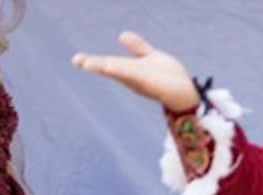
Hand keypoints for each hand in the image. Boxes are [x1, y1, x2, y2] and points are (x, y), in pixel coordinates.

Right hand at [73, 31, 201, 111]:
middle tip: (76, 61)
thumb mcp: (151, 57)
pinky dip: (122, 72)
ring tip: (90, 63)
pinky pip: (134, 76)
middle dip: (94, 64)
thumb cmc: (169, 77)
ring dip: (106, 67)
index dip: (92, 61)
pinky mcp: (149, 83)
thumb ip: (137, 47)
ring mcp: (139, 80)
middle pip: (110, 68)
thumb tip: (121, 34)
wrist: (186, 90)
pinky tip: (111, 67)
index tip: (76, 59)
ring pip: (120, 72)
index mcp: (129, 69)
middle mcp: (131, 76)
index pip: (108, 62)